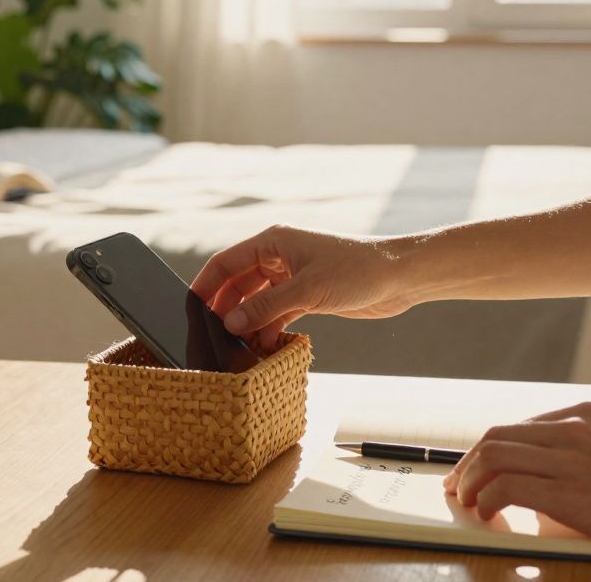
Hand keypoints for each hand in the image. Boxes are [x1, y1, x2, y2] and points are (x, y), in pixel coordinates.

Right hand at [191, 225, 417, 349]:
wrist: (400, 278)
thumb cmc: (358, 270)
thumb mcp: (307, 290)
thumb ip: (267, 307)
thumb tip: (231, 323)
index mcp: (273, 242)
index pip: (226, 262)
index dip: (206, 285)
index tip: (190, 308)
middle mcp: (279, 257)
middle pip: (238, 285)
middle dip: (226, 310)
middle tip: (212, 336)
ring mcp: (293, 278)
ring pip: (258, 302)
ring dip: (249, 324)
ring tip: (239, 348)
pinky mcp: (308, 297)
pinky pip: (277, 314)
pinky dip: (269, 329)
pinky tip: (264, 348)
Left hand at [442, 401, 590, 559]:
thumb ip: (588, 446)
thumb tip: (550, 465)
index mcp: (585, 414)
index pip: (517, 425)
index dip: (487, 449)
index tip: (476, 468)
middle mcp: (573, 429)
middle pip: (496, 436)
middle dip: (469, 462)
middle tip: (459, 486)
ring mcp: (570, 459)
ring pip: (494, 457)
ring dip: (471, 481)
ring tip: (468, 503)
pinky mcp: (569, 492)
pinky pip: (508, 487)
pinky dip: (488, 500)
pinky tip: (489, 514)